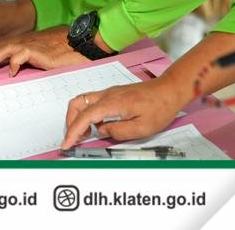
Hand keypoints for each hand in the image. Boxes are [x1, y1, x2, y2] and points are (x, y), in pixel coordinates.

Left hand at [0, 25, 88, 76]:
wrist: (75, 42)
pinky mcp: (37, 49)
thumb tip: (10, 75)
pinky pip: (20, 54)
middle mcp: (21, 42)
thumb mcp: (37, 58)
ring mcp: (28, 44)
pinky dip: (13, 63)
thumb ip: (24, 64)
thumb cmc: (59, 51)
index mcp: (20, 43)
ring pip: (4, 49)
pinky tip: (10, 72)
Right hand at [60, 76, 185, 150]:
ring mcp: (110, 92)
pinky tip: (97, 127)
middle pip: (78, 102)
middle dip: (70, 121)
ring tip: (84, 135)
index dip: (72, 131)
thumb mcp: (142, 128)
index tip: (66, 144)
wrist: (169, 90)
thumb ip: (119, 132)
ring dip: (78, 117)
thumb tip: (102, 131)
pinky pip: (93, 102)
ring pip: (84, 100)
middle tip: (74, 139)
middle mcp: (107, 95)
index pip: (85, 116)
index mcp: (112, 103)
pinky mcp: (114, 94)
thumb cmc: (158, 109)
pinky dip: (87, 114)